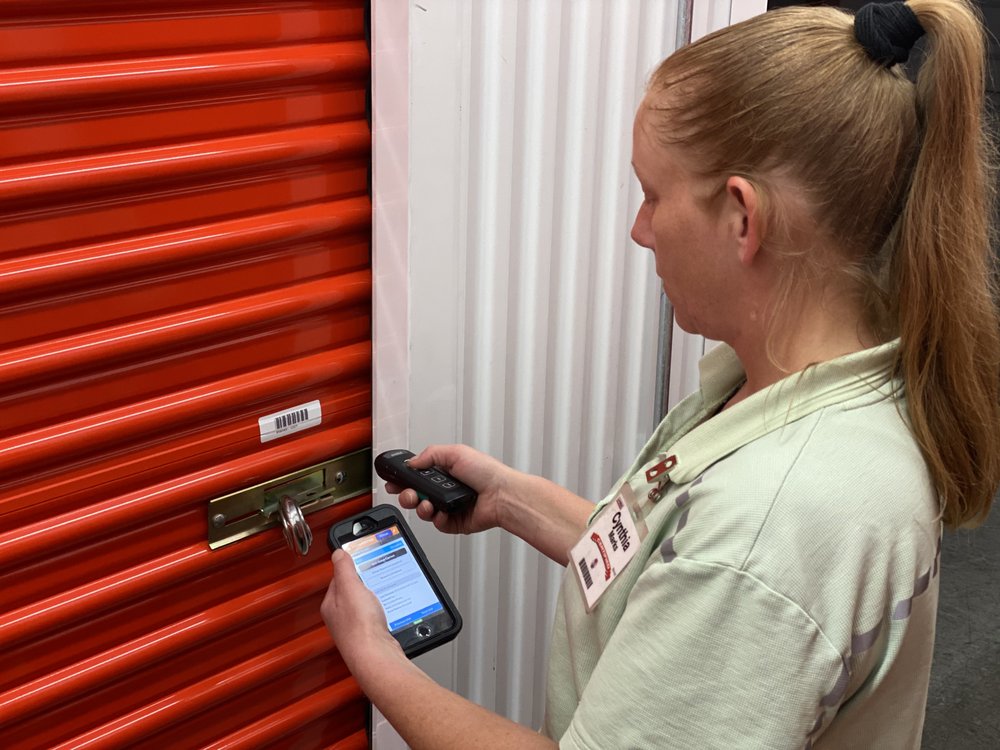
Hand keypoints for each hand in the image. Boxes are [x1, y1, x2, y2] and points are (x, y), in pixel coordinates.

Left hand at [320, 550, 404, 675]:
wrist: (375, 655)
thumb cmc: (360, 626)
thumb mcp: (350, 587)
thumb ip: (344, 568)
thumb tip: (338, 553)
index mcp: (330, 604)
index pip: (337, 579)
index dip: (350, 568)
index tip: (360, 561)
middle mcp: (339, 618)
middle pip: (350, 592)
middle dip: (363, 584)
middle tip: (373, 578)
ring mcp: (354, 628)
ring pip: (362, 606)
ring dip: (372, 598)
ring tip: (380, 594)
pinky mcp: (368, 635)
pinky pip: (373, 617)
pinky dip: (380, 611)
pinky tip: (385, 611)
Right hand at [388, 444, 513, 535]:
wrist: (502, 494)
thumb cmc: (487, 472)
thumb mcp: (456, 452)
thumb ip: (430, 455)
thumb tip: (412, 462)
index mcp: (444, 473)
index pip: (416, 477)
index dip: (403, 480)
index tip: (393, 481)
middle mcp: (445, 490)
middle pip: (415, 495)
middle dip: (406, 495)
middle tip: (408, 494)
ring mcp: (449, 507)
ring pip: (423, 511)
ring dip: (420, 507)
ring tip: (427, 503)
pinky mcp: (455, 523)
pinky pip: (437, 524)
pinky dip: (437, 519)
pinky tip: (442, 513)